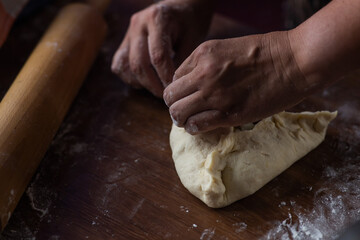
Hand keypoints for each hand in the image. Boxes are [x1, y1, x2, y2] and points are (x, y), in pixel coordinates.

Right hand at [111, 0, 213, 96]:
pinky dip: (131, 78)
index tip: (174, 87)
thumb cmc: (189, 23)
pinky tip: (146, 81)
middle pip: (138, 63)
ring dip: (140, 83)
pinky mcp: (124, 42)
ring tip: (157, 89)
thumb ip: (182, 61)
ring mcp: (128, 33)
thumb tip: (174, 86)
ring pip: (125, 66)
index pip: (158, 55)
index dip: (165, 76)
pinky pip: (119, 65)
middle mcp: (138, 24)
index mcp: (157, 19)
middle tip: (165, 95)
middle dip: (152, 84)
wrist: (180, 8)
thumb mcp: (192, 38)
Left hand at [164, 31, 309, 133]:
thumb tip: (193, 83)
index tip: (189, 95)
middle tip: (184, 110)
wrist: (295, 61)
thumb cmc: (267, 53)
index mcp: (203, 54)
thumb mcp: (228, 48)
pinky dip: (194, 128)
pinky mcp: (228, 114)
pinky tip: (200, 127)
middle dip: (175, 105)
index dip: (180, 89)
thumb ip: (206, 63)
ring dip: (181, 119)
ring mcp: (214, 95)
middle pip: (171, 96)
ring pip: (178, 113)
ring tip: (190, 120)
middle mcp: (203, 74)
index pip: (175, 77)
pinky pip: (196, 126)